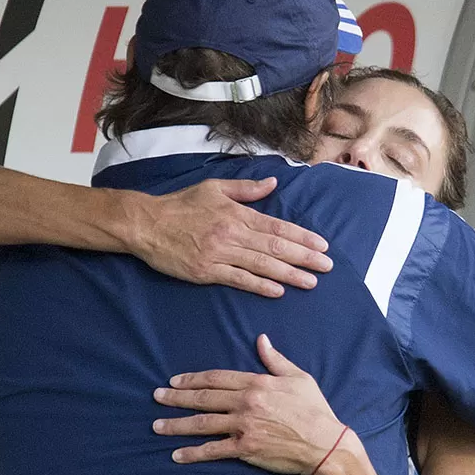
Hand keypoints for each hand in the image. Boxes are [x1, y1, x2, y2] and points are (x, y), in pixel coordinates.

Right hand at [128, 178, 332, 297]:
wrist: (147, 224)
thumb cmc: (180, 204)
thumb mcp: (215, 188)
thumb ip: (246, 189)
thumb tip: (273, 185)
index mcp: (237, 213)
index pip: (278, 227)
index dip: (302, 237)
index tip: (322, 245)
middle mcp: (232, 233)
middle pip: (276, 247)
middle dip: (305, 257)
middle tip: (327, 267)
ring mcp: (220, 254)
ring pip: (262, 264)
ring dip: (289, 273)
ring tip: (311, 282)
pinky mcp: (206, 271)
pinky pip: (238, 279)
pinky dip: (259, 285)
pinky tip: (278, 290)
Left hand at [153, 334, 346, 474]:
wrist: (325, 443)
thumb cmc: (314, 409)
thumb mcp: (298, 377)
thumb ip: (275, 359)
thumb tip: (261, 339)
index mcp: (256, 383)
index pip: (217, 378)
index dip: (193, 379)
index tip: (175, 381)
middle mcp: (246, 403)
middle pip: (203, 398)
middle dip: (176, 398)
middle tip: (157, 397)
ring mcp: (243, 426)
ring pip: (202, 424)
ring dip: (177, 424)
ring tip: (157, 425)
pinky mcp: (245, 448)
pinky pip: (214, 450)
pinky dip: (193, 453)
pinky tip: (177, 455)